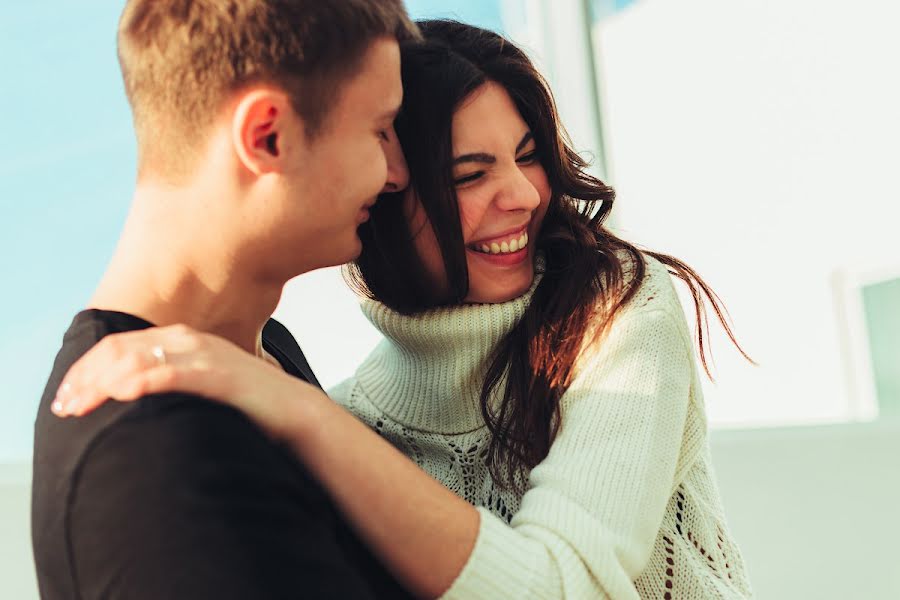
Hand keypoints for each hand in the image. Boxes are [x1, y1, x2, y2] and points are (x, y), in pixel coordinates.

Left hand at [52, 324, 318, 439]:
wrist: (292, 411)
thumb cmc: (246, 405)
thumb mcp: (201, 385)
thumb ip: (171, 381)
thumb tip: (132, 397)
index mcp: (182, 339)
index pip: (118, 346)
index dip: (86, 370)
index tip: (66, 398)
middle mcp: (188, 340)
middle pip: (119, 350)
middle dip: (85, 378)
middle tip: (64, 406)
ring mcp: (203, 355)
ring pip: (137, 359)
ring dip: (102, 383)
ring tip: (81, 406)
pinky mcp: (217, 374)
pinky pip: (170, 373)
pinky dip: (141, 381)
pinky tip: (121, 394)